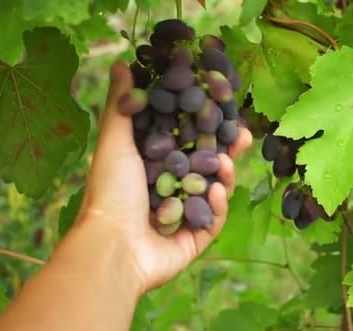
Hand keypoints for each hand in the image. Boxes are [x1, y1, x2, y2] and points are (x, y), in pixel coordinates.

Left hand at [70, 62, 251, 293]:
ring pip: (213, 190)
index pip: (183, 140)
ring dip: (223, 175)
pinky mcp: (193, 238)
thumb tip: (120, 62)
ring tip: (227, 162)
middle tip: (243, 133)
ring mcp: (182, 215)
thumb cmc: (110, 192)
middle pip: (204, 164)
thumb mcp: (114, 141)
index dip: (202, 124)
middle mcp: (168, 189)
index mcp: (150, 167)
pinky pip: (212, 219)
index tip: (220, 106)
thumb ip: (122, 104)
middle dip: (224, 149)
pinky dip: (216, 205)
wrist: (112, 247)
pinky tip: (217, 190)